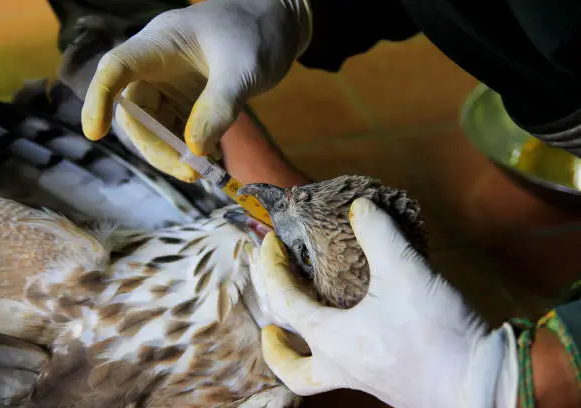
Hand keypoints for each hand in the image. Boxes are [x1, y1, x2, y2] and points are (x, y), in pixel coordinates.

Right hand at [81, 0, 311, 181]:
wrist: (278, 24)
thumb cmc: (257, 33)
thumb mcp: (243, 70)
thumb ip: (219, 107)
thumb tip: (195, 150)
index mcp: (159, 44)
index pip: (116, 68)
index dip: (99, 99)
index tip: (94, 133)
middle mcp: (156, 65)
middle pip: (135, 111)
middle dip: (156, 147)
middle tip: (190, 172)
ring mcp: (170, 84)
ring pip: (154, 126)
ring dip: (172, 154)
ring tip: (203, 171)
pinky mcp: (187, 99)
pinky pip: (176, 129)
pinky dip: (188, 149)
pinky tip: (210, 160)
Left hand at [251, 198, 518, 407]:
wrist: (479, 385)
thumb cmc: (433, 332)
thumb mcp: (403, 271)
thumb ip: (378, 233)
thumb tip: (359, 206)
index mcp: (331, 338)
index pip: (285, 301)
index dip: (272, 269)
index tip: (271, 243)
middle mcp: (338, 365)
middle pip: (288, 361)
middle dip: (272, 332)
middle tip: (266, 312)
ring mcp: (360, 380)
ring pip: (309, 376)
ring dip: (292, 356)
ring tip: (289, 335)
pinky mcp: (384, 383)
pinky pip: (339, 370)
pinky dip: (327, 353)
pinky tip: (347, 333)